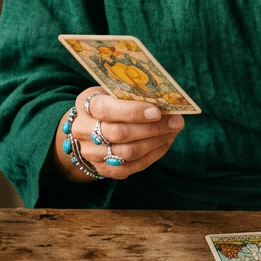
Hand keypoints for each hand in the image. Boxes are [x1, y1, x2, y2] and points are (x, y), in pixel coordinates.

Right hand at [54, 87, 184, 182]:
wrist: (88, 128)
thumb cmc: (107, 103)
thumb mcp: (112, 92)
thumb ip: (132, 95)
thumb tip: (164, 100)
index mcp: (87, 105)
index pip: (107, 110)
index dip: (133, 112)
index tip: (158, 111)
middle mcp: (84, 130)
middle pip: (120, 134)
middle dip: (152, 128)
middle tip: (176, 122)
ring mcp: (91, 153)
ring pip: (127, 153)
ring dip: (155, 142)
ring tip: (173, 132)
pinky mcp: (103, 169)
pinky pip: (130, 167)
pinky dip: (151, 156)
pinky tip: (164, 143)